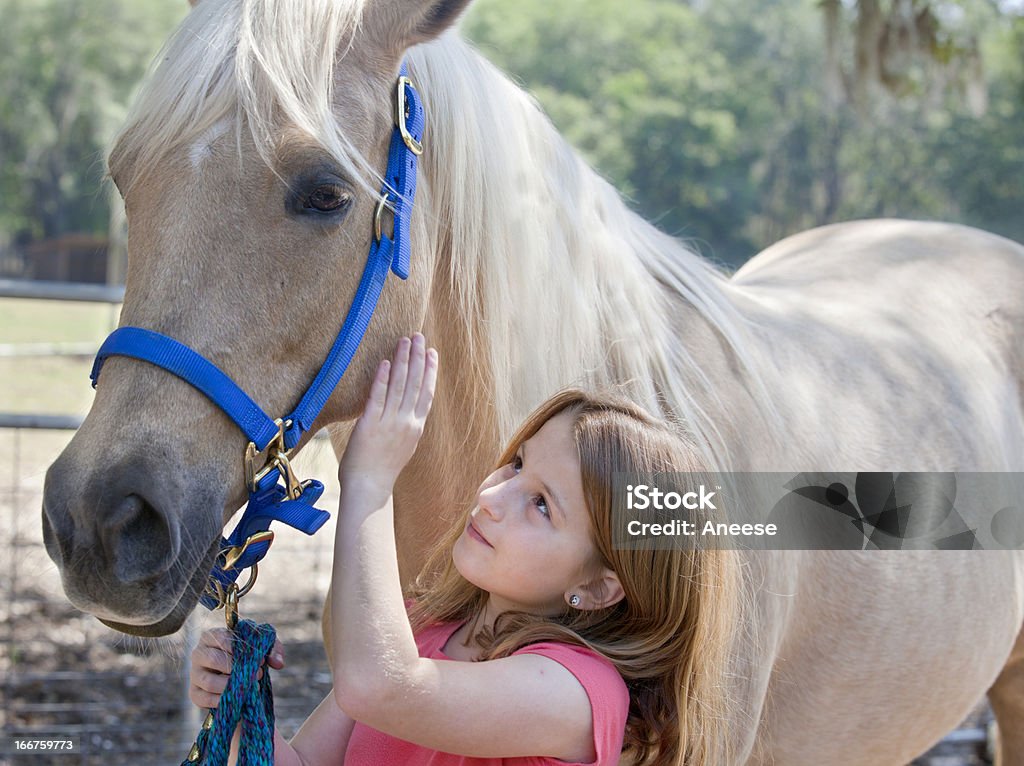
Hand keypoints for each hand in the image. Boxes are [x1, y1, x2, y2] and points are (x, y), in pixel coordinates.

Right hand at [188, 627, 284, 709]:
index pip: (223, 638)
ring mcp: (194, 674)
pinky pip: (205, 699)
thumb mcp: (262, 646)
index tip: (259, 658)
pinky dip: (222, 700)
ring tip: (249, 686)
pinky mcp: (194, 693)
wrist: (239, 678)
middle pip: (214, 660)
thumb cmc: (248, 656)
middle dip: (238, 668)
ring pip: (210, 682)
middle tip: (257, 674)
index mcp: (211, 636)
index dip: (242, 649)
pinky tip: (237, 698)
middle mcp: (198, 653)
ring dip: (232, 686)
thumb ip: (273, 648)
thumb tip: (278, 663)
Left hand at [338, 334, 437, 493]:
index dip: (429, 371)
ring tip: (404, 341)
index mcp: (415, 427)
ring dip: (402, 361)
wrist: (369, 488)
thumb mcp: (402, 446)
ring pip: (399, 386)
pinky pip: (377, 397)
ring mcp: (389, 423)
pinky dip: (382, 379)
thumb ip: (405, 426)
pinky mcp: (370, 425)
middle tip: (419, 336)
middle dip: (418, 358)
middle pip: (415, 384)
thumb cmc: (381, 470)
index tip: (432, 352)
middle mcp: (406, 422)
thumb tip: (405, 411)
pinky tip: (385, 362)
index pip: (426, 393)